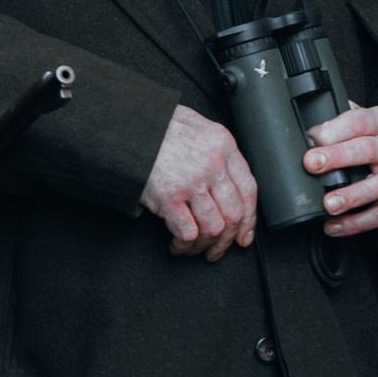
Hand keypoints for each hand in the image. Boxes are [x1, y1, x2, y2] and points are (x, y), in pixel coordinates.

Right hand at [141, 105, 257, 262]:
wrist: (128, 126)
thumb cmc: (158, 127)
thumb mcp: (196, 126)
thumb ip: (214, 150)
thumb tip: (225, 181)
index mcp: (223, 145)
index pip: (248, 190)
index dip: (249, 219)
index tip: (244, 235)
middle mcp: (213, 164)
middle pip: (234, 214)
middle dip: (227, 240)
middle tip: (217, 250)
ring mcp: (192, 181)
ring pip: (213, 228)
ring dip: (204, 246)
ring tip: (193, 249)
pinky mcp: (169, 196)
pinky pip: (188, 233)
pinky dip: (184, 245)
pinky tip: (177, 246)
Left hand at [302, 99, 377, 238]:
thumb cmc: (376, 142)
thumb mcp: (364, 123)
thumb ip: (339, 120)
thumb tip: (303, 125)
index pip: (358, 121)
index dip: (333, 129)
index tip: (312, 138)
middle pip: (367, 150)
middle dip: (338, 157)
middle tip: (312, 164)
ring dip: (351, 196)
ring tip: (328, 204)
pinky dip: (356, 223)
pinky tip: (335, 226)